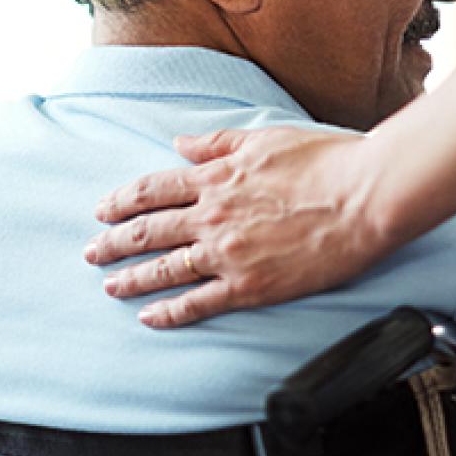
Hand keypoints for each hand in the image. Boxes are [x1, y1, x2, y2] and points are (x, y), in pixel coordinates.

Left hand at [84, 126, 389, 327]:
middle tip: (92, 252)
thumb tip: (181, 143)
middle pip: (147, 231)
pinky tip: (149, 316)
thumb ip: (217, 142)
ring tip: (110, 286)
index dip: (121, 201)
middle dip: (113, 243)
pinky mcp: (250, 285)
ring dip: (131, 279)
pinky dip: (169, 311)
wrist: (364, 197)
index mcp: (215, 177)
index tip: (102, 210)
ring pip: (164, 269)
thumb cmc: (324, 162)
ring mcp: (228, 253)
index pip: (152, 189)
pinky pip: (198, 302)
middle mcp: (213, 215)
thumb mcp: (263, 139)